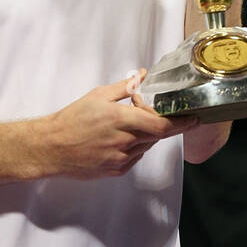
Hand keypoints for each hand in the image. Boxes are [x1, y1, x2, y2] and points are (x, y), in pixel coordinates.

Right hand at [44, 70, 197, 178]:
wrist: (52, 147)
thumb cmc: (72, 119)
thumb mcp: (97, 96)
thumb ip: (123, 87)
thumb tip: (140, 76)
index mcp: (120, 119)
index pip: (160, 125)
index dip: (181, 123)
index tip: (194, 118)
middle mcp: (123, 141)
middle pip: (157, 136)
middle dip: (163, 126)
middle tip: (160, 116)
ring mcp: (120, 158)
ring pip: (146, 146)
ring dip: (146, 135)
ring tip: (129, 125)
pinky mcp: (115, 170)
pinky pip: (135, 158)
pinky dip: (135, 147)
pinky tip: (120, 139)